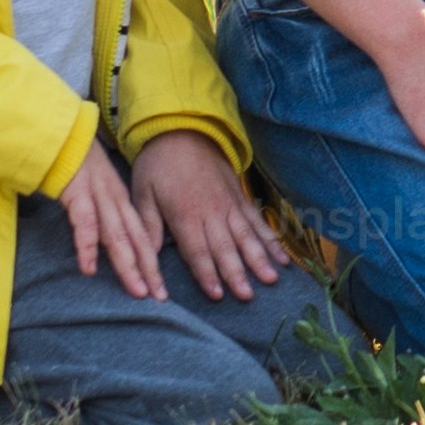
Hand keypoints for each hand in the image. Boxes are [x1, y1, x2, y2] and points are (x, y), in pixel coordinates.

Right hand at [58, 144, 168, 301]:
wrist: (59, 132)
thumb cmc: (75, 165)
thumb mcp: (97, 190)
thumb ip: (105, 215)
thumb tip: (111, 243)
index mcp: (121, 200)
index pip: (142, 236)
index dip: (152, 262)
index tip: (161, 289)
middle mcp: (114, 200)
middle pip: (136, 239)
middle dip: (148, 270)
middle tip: (159, 297)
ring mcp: (97, 196)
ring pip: (117, 236)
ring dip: (128, 264)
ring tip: (137, 290)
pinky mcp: (76, 193)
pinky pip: (84, 224)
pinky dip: (88, 247)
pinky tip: (89, 269)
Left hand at [130, 134, 286, 303]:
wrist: (182, 129)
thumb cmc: (157, 164)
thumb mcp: (142, 193)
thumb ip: (148, 226)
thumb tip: (145, 257)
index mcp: (185, 214)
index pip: (197, 250)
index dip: (208, 273)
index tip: (218, 295)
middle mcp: (212, 212)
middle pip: (226, 247)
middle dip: (237, 273)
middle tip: (248, 296)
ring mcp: (230, 204)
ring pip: (247, 236)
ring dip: (259, 259)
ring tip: (271, 279)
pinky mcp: (240, 198)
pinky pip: (258, 222)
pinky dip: (271, 240)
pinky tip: (282, 257)